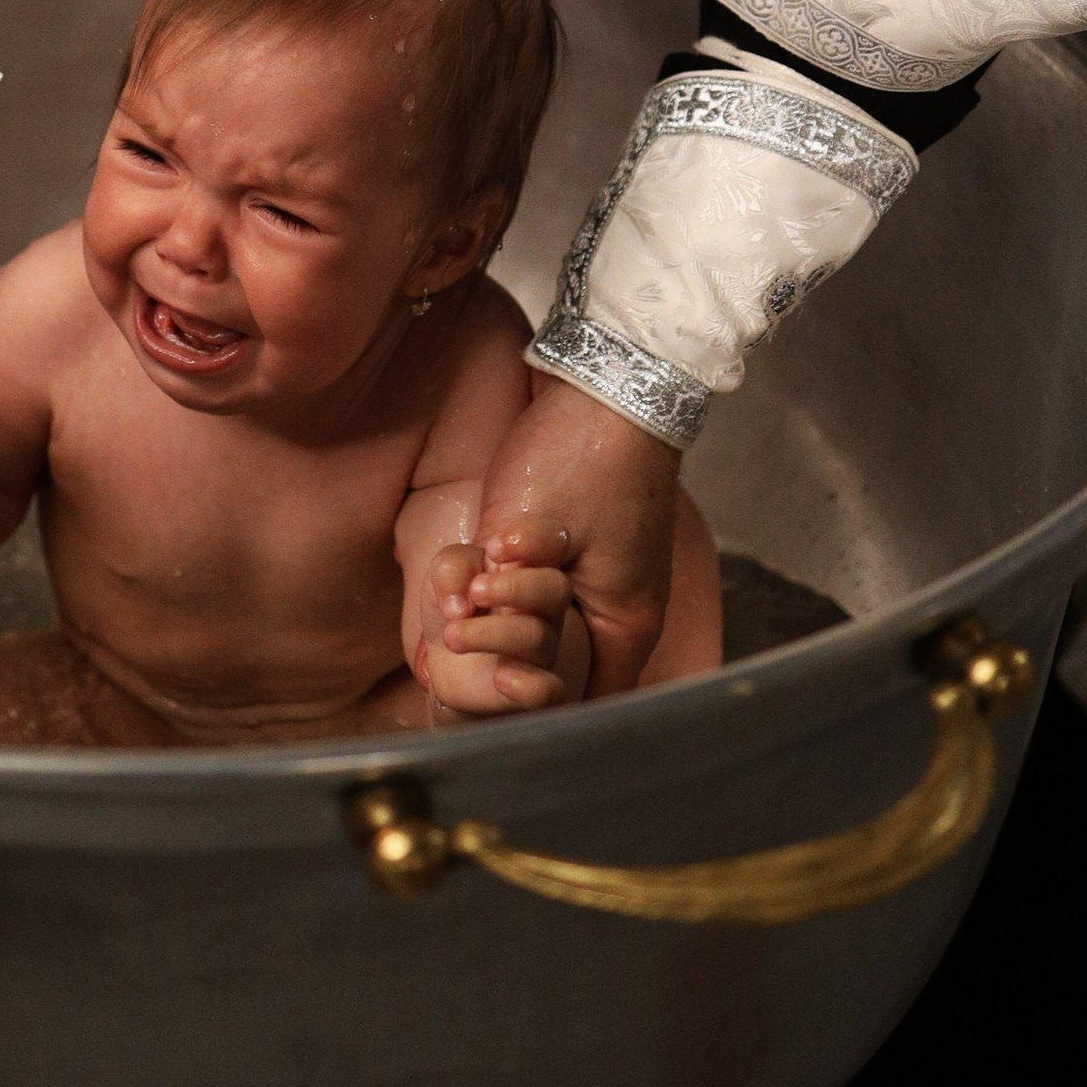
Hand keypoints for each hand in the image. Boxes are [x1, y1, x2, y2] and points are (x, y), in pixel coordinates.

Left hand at [417, 511, 590, 719]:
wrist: (448, 670)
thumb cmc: (456, 610)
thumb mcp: (444, 578)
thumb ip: (452, 568)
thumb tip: (463, 600)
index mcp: (527, 568)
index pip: (553, 541)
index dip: (535, 538)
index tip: (494, 547)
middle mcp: (544, 607)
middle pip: (555, 588)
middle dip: (514, 586)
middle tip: (475, 592)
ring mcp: (544, 650)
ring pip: (536, 637)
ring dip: (488, 633)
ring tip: (452, 636)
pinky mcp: (537, 690)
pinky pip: (549, 691)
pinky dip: (528, 685)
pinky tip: (500, 678)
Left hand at [474, 378, 682, 695]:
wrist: (611, 383)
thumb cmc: (580, 459)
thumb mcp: (527, 535)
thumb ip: (502, 595)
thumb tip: (467, 636)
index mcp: (626, 626)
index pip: (586, 702)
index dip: (534, 702)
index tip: (490, 685)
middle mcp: (622, 611)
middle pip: (558, 662)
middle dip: (504, 646)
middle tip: (460, 623)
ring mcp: (609, 576)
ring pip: (546, 620)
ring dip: (502, 606)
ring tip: (468, 580)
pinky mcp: (589, 545)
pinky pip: (548, 585)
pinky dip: (513, 576)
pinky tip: (482, 554)